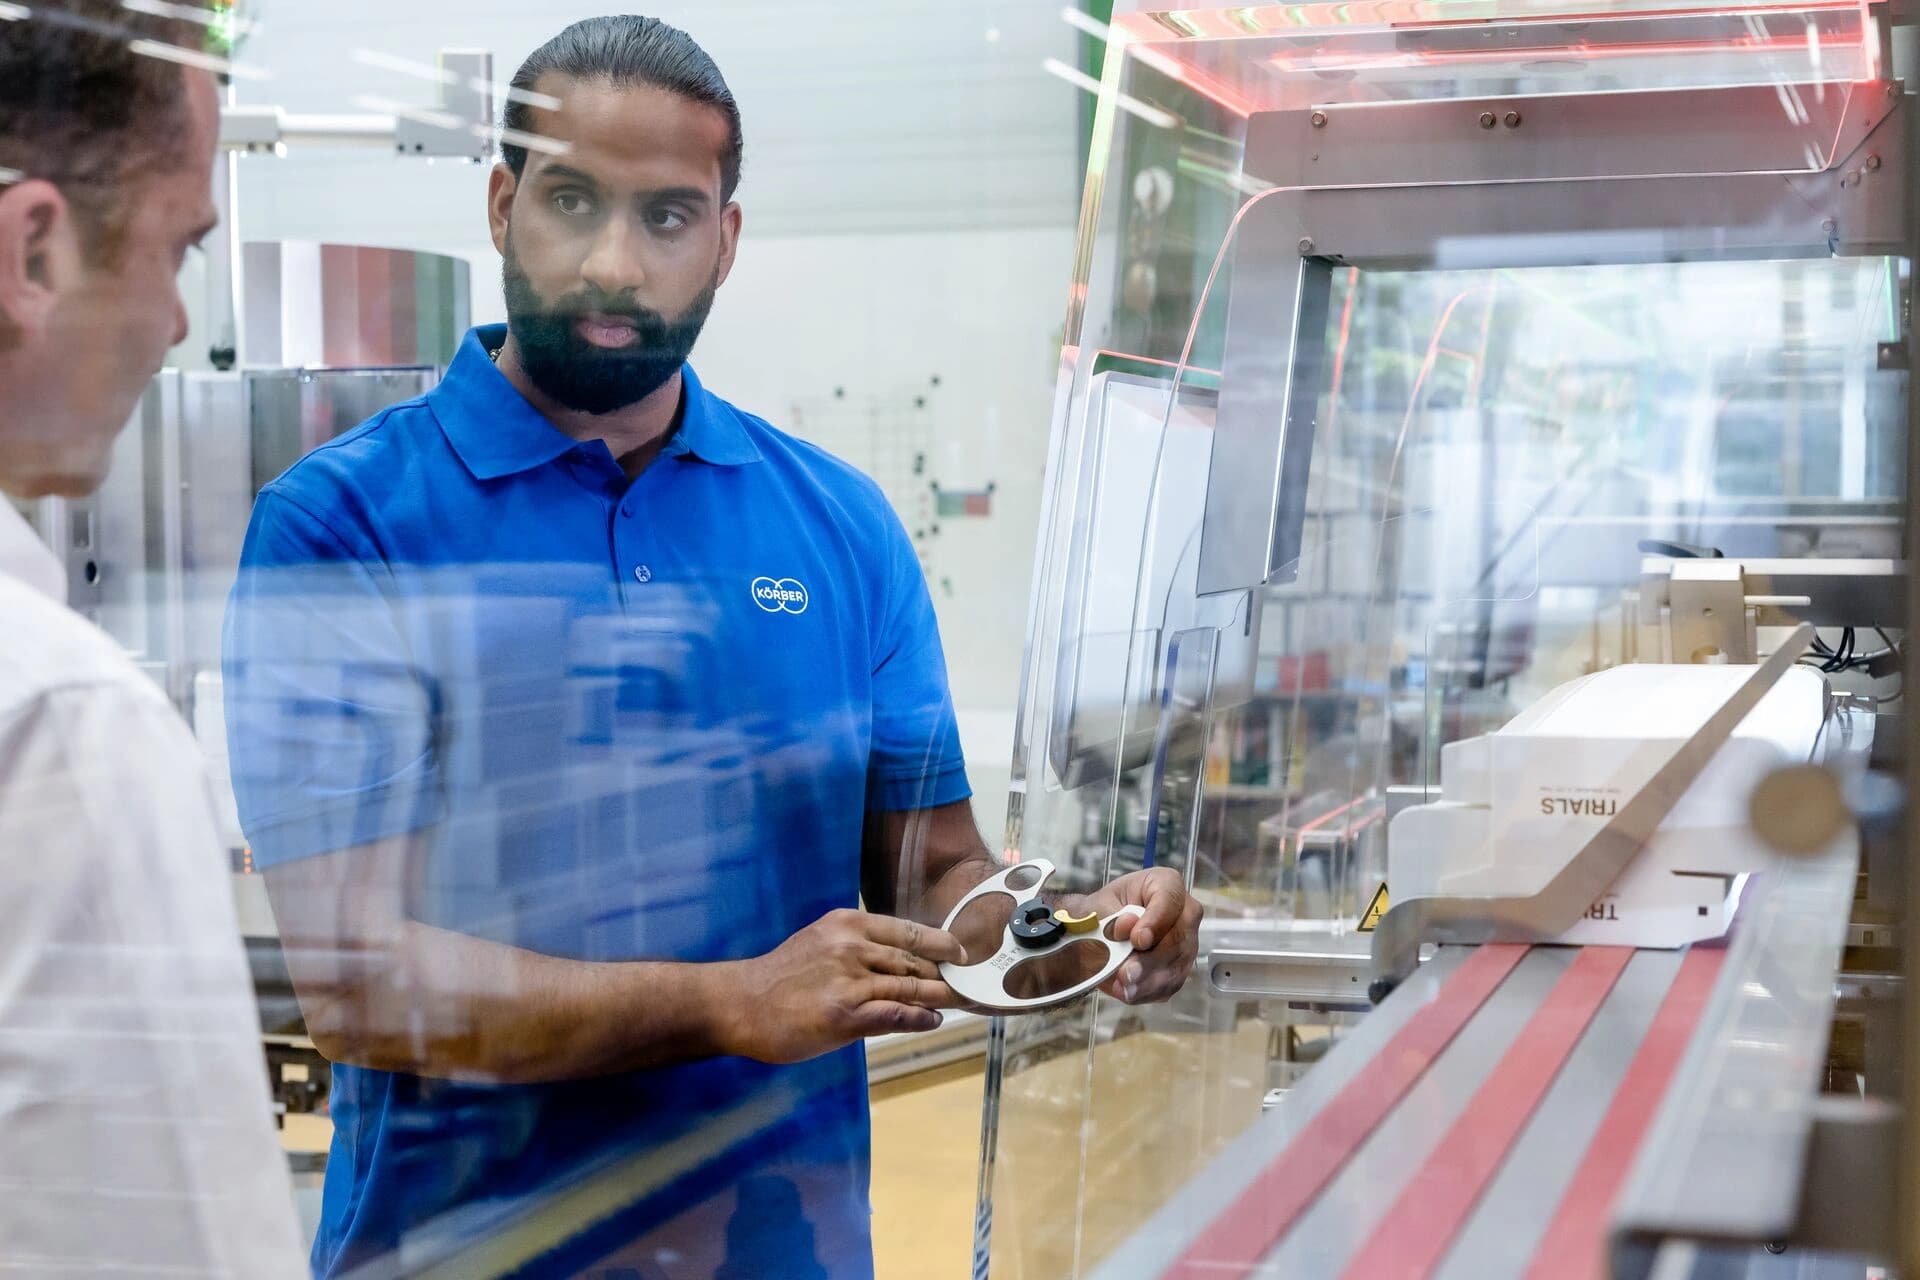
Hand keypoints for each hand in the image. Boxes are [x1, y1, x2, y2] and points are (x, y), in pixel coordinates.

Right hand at [717, 910, 965, 1063]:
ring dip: (940, 997)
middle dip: (945, 974)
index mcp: (847, 923)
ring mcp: (850, 982)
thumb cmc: (782, 976)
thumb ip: (859, 946)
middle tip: (968, 984)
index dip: (940, 943)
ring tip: (959, 1003)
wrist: (741, 1004)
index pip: (907, 931)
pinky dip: (920, 1018)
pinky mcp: (846, 1015)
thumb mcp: (821, 942)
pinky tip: (933, 1021)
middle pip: (915, 959)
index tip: (960, 953)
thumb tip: (902, 960)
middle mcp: (852, 947)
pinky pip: (896, 1014)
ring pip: (911, 986)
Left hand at [1059, 867, 1202, 1004]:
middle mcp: (1184, 913)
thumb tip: (1128, 924)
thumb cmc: (1102, 913)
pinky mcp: (1179, 969)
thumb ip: (1113, 916)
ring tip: (1124, 988)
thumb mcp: (1099, 907)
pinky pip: (1170, 984)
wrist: (1095, 934)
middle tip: (1126, 972)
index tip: (1137, 940)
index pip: (1170, 900)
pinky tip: (1129, 992)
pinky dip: (1148, 992)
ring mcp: (1186, 943)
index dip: (1155, 921)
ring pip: (1176, 966)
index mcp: (1166, 885)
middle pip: (1178, 938)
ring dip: (1148, 981)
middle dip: (1150, 960)